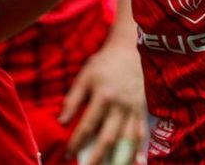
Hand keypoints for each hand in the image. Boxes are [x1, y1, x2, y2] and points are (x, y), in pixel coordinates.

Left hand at [61, 41, 146, 164]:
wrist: (129, 51)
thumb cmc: (103, 63)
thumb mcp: (84, 76)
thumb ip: (73, 99)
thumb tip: (61, 122)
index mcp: (103, 96)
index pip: (87, 126)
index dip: (76, 142)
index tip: (67, 155)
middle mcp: (120, 106)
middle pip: (108, 138)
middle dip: (96, 157)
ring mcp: (133, 110)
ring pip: (127, 140)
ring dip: (119, 159)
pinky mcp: (142, 110)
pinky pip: (140, 134)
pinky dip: (138, 150)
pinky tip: (135, 162)